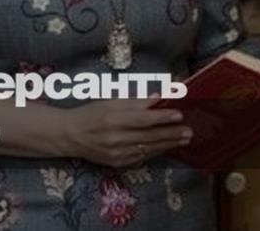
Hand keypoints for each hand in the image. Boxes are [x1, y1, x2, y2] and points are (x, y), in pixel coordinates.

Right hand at [61, 97, 190, 167]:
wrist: (70, 135)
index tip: (179, 114)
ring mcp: (117, 153)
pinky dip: (155, 151)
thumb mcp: (111, 102)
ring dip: (168, 144)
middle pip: (149, 135)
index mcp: (113, 119)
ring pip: (148, 148)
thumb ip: (136, 101)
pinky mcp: (117, 163)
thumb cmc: (91, 113)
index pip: (144, 119)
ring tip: (184, 139)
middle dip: (171, 133)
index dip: (163, 117)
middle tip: (189, 131)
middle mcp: (116, 138)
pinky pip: (141, 157)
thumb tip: (158, 97)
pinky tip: (167, 147)